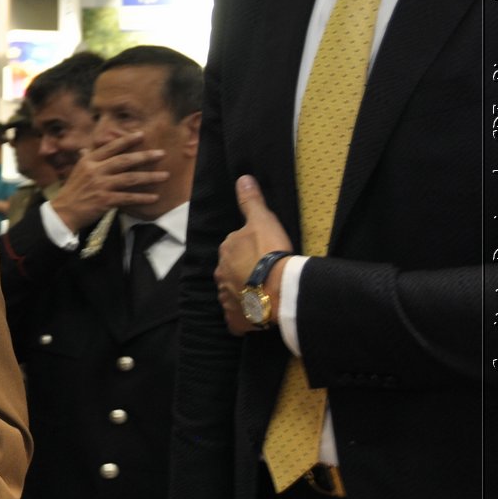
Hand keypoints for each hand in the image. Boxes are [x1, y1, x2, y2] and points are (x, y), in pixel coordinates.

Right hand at [47, 132, 169, 232]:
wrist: (64, 212)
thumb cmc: (72, 191)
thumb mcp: (77, 171)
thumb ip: (85, 158)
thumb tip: (87, 147)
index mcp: (89, 160)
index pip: (111, 147)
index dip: (127, 140)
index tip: (142, 134)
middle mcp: (95, 170)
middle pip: (124, 160)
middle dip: (145, 156)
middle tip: (161, 153)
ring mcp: (101, 185)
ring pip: (130, 178)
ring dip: (149, 177)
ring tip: (164, 175)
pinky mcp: (105, 200)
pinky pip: (128, 197)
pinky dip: (142, 197)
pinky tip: (154, 197)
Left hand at [214, 176, 293, 334]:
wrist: (277, 289)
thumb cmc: (269, 252)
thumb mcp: (262, 220)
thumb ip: (251, 202)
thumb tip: (242, 178)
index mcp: (225, 251)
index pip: (233, 248)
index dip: (247, 251)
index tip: (262, 254)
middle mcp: (219, 275)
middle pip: (230, 272)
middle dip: (241, 273)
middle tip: (262, 275)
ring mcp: (226, 298)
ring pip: (232, 294)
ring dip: (243, 293)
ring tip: (262, 294)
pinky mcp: (235, 320)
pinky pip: (237, 318)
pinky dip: (244, 316)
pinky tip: (258, 314)